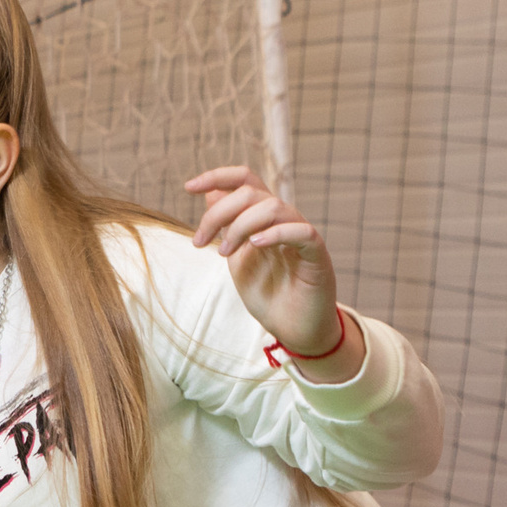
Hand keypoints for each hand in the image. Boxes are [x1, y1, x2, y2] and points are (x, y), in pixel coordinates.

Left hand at [183, 165, 354, 373]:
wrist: (294, 330)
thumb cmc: (269, 295)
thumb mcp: (237, 257)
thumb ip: (227, 226)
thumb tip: (211, 192)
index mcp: (264, 219)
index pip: (245, 180)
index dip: (218, 176)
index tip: (188, 187)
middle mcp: (284, 221)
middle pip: (252, 192)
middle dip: (219, 213)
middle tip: (200, 241)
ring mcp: (302, 236)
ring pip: (274, 207)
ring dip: (241, 226)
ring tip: (224, 253)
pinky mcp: (318, 256)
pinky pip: (302, 232)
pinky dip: (275, 234)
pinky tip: (254, 246)